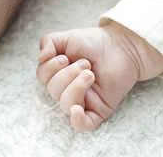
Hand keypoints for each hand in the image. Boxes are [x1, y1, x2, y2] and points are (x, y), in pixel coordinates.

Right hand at [36, 22, 162, 130]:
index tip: (65, 57)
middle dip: (68, 74)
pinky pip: (83, 124)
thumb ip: (49, 42)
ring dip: (76, 87)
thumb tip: (40, 58)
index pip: (43, 77)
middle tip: (85, 63)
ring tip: (90, 74)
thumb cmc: (95, 42)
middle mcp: (68, 87)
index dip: (50, 68)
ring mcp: (84, 99)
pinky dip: (77, 120)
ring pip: (66, 105)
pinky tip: (77, 110)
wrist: (122, 46)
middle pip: (54, 91)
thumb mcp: (67, 37)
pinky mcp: (98, 109)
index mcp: (59, 72)